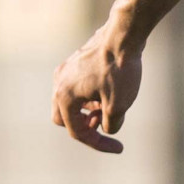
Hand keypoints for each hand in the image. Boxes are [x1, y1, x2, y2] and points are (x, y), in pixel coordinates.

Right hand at [52, 30, 143, 152]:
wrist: (123, 35)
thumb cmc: (120, 70)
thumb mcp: (118, 106)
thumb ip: (110, 124)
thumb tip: (107, 128)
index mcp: (64, 97)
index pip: (77, 132)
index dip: (98, 144)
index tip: (118, 148)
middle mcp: (59, 83)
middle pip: (65, 118)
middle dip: (85, 127)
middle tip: (105, 126)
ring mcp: (66, 70)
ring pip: (72, 102)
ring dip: (89, 111)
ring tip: (112, 106)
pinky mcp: (76, 62)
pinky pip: (77, 87)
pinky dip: (90, 97)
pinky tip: (109, 92)